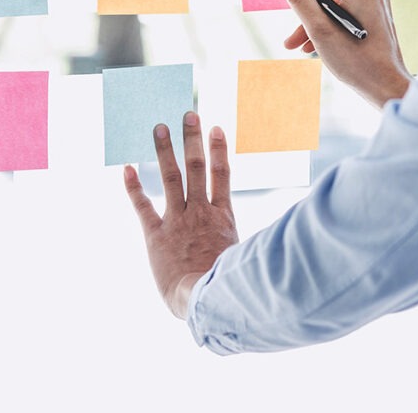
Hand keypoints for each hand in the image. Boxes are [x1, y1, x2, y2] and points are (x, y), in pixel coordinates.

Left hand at [123, 111, 238, 319]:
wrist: (206, 303)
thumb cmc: (231, 289)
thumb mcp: (248, 259)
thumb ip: (256, 242)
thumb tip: (290, 242)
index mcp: (223, 217)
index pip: (222, 175)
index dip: (219, 150)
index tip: (216, 128)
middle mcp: (200, 212)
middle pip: (196, 167)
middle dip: (192, 139)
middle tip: (187, 114)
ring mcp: (178, 221)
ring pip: (171, 177)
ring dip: (164, 151)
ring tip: (158, 127)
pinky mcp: (156, 235)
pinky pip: (143, 206)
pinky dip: (134, 187)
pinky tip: (126, 168)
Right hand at [266, 0, 411, 106]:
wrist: (386, 87)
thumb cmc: (356, 61)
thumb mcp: (320, 30)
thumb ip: (301, 0)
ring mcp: (372, 5)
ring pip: (331, 4)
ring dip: (309, 19)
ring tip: (289, 42)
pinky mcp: (372, 19)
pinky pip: (341, 14)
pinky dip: (324, 25)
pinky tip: (308, 46)